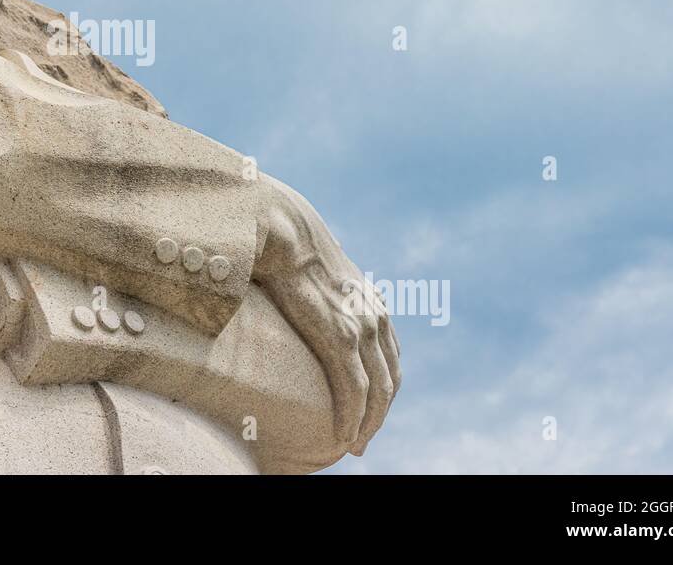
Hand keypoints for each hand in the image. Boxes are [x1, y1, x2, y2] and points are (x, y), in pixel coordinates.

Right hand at [253, 176, 400, 456]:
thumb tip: (295, 297)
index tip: (370, 411)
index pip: (390, 357)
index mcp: (370, 302)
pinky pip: (354, 389)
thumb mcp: (315, 270)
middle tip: (362, 440)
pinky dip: (352, 416)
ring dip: (368, 424)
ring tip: (354, 445)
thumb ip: (319, 290)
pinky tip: (343, 433)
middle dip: (379, 415)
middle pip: (390, 380)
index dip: (383, 390)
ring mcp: (361, 327)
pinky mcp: (341, 337)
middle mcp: (374, 316)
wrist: (282, 228)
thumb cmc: (287, 245)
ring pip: (377, 392)